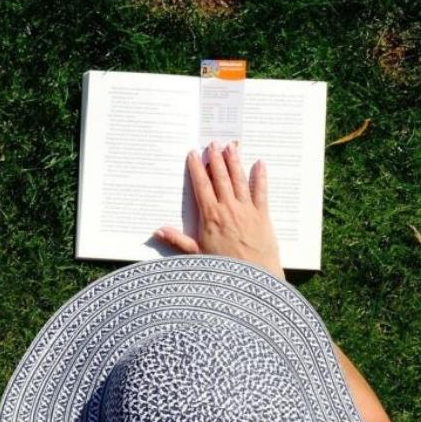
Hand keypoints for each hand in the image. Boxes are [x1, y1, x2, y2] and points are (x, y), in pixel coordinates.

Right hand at [154, 142, 283, 278]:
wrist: (252, 278)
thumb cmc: (223, 269)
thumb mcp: (196, 255)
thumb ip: (177, 240)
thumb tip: (157, 231)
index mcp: (210, 215)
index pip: (201, 185)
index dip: (196, 168)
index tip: (193, 154)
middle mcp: (228, 208)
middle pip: (220, 177)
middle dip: (215, 159)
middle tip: (212, 143)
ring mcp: (246, 209)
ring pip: (239, 180)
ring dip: (234, 162)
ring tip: (231, 147)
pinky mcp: (263, 215)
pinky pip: (261, 191)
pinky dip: (260, 176)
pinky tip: (259, 163)